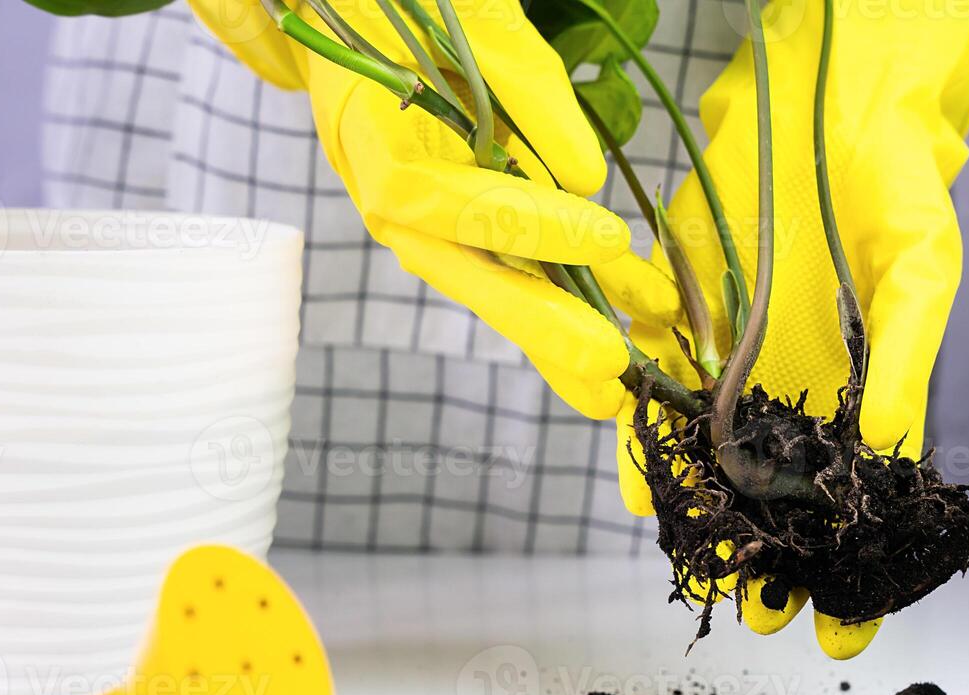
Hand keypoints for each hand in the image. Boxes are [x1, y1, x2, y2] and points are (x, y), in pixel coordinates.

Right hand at [187, 0, 672, 416]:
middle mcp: (391, 201)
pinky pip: (503, 273)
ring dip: (552, 337)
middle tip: (607, 365)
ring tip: (614, 383)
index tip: (604, 238)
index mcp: (375, 143)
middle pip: (462, 274)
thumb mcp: (472, 24)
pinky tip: (614, 325)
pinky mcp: (452, 230)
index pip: (444, 201)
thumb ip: (526, 88)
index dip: (524, 225)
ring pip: (486, 287)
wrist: (354, 17)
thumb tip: (584, 176)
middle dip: (539, 325)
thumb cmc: (414, 7)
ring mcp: (421, 223)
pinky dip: (557, 303)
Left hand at [612, 0, 968, 658]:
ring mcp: (736, 368)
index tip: (845, 635)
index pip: (860, 510)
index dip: (858, 578)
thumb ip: (905, 365)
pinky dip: (650, 448)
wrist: (826, 99)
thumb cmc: (895, 183)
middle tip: (761, 620)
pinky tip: (651, 493)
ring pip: (716, 471)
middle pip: (782, 510)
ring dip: (712, 530)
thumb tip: (894, 453)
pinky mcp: (683, 324)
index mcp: (861, 399)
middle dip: (774, 573)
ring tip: (706, 579)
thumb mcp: (919, 274)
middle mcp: (794, 397)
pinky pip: (659, 400)